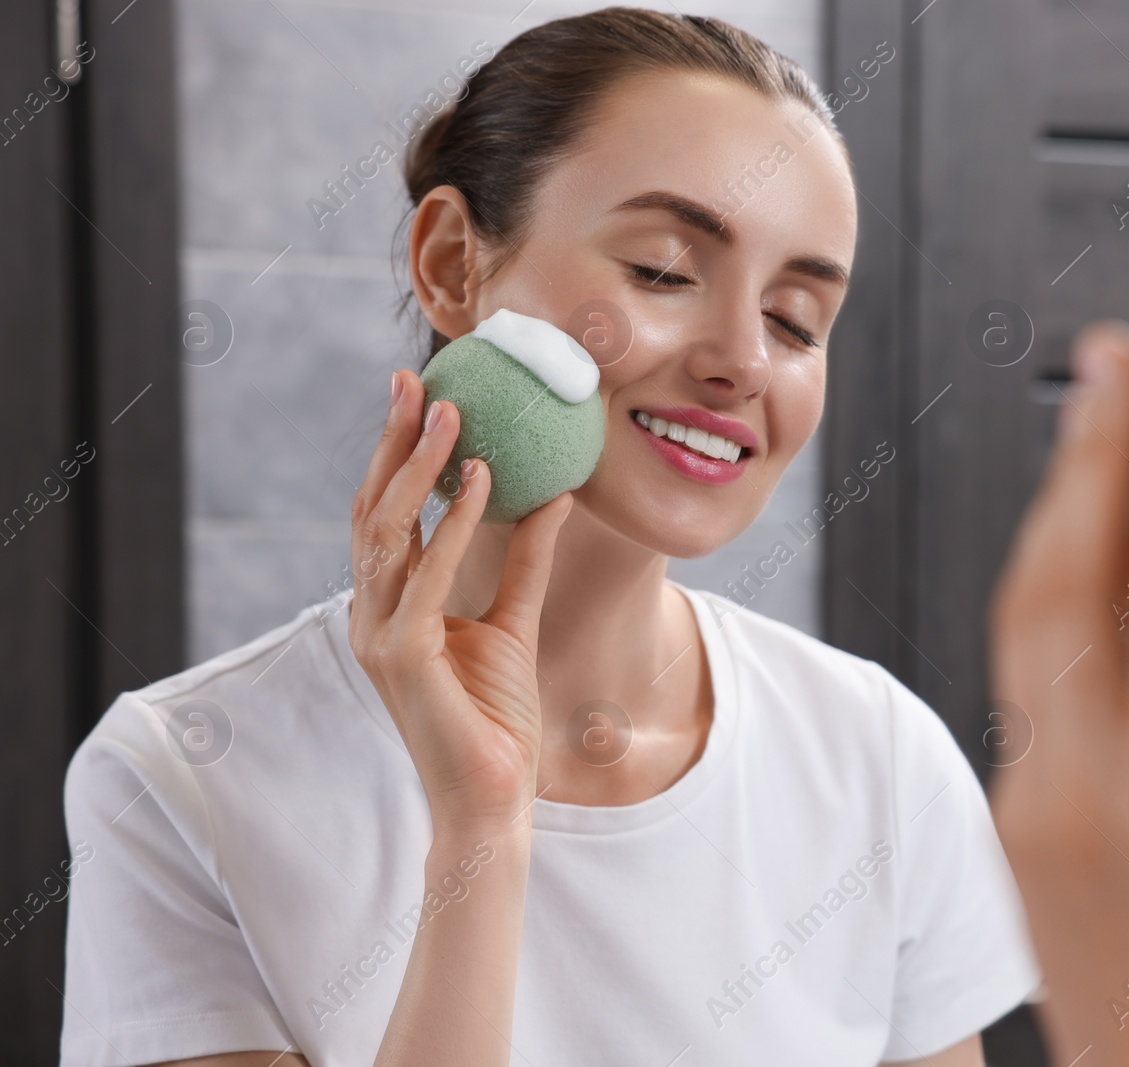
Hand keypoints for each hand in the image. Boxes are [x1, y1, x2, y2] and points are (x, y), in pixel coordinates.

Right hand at [348, 369, 571, 835]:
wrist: (493, 795)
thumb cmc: (496, 717)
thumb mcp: (515, 620)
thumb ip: (526, 559)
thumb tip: (553, 496)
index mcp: (388, 605)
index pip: (385, 513)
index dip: (398, 453)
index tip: (420, 395)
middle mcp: (371, 613)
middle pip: (373, 508)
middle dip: (392, 440)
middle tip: (414, 380)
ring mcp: (378, 633)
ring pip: (386, 530)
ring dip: (420, 466)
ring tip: (452, 411)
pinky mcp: (400, 656)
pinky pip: (427, 574)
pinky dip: (455, 522)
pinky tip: (485, 480)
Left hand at [988, 324, 1128, 1066]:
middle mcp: (1089, 785)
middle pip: (1068, 582)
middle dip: (1087, 455)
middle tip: (1107, 359)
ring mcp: (1027, 795)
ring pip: (1020, 617)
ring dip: (1050, 508)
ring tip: (1082, 424)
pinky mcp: (999, 802)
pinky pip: (1015, 671)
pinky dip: (1044, 591)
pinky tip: (1071, 537)